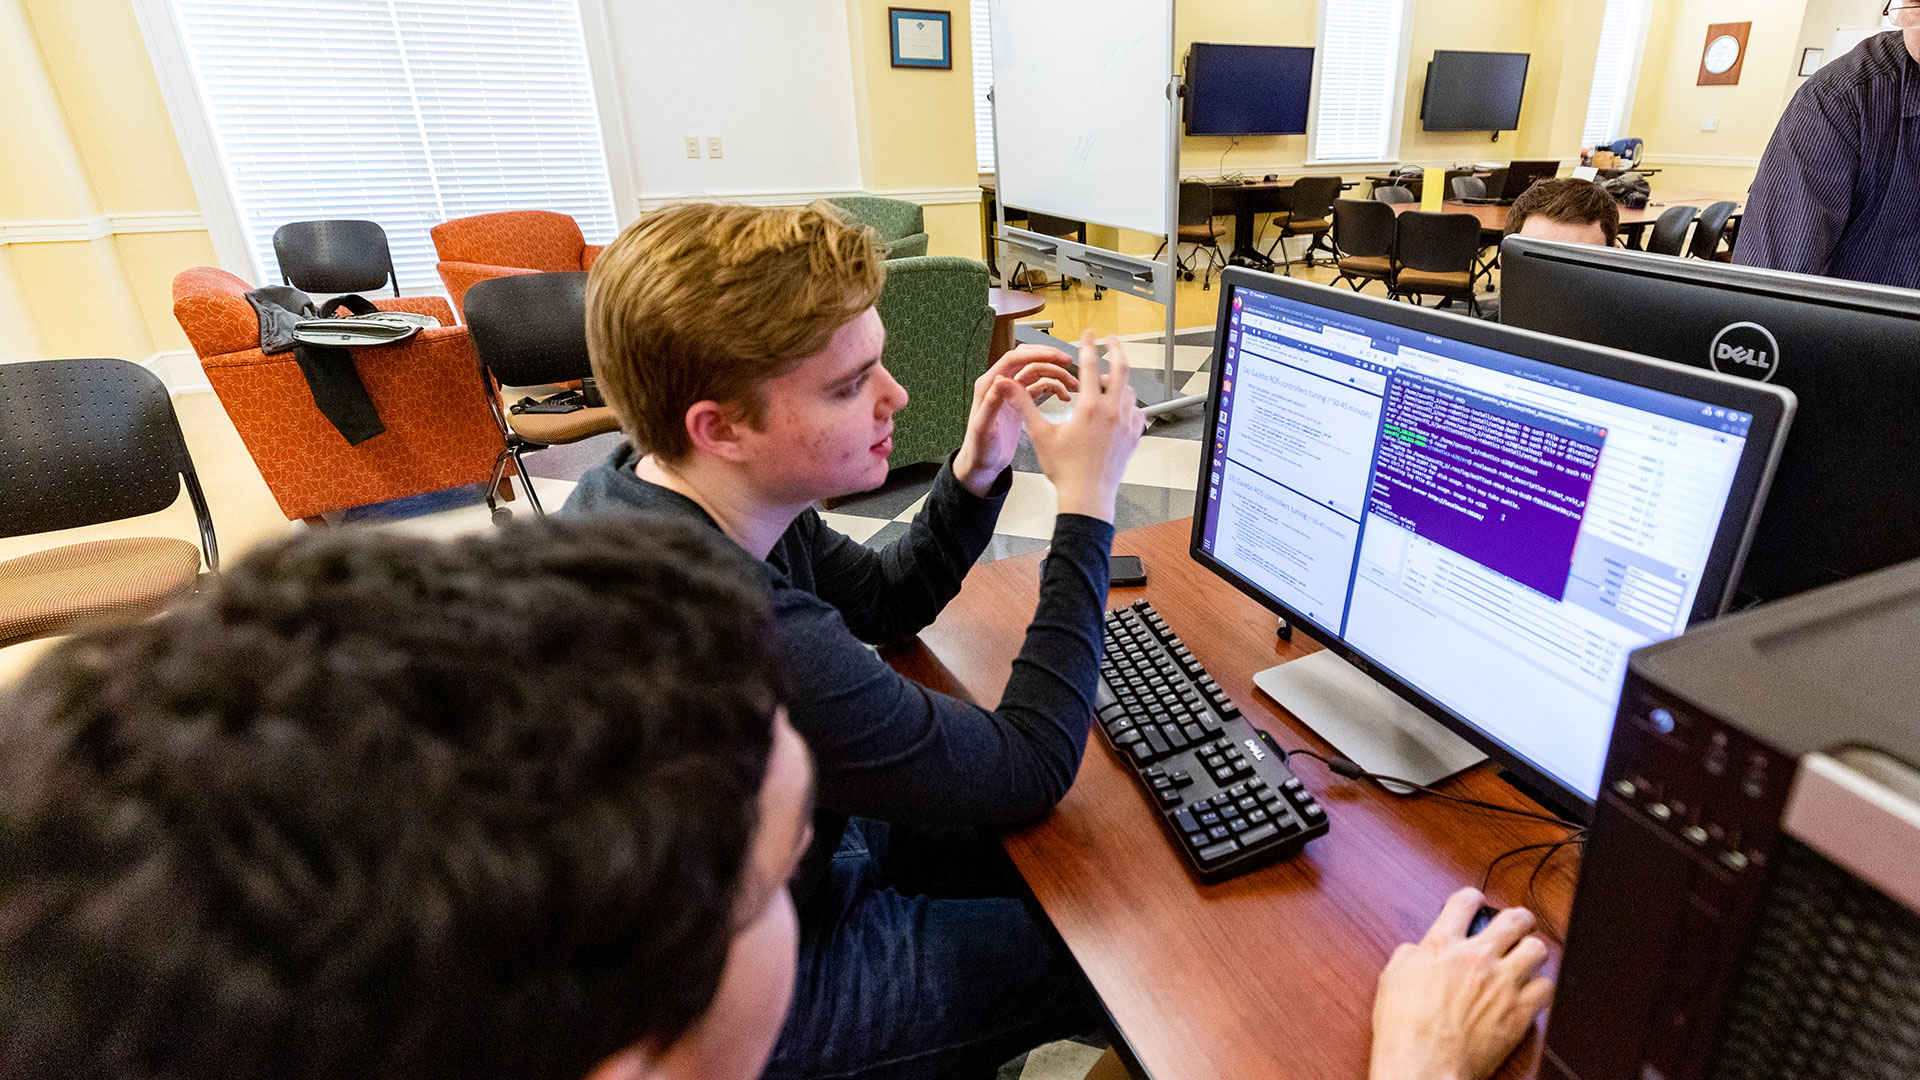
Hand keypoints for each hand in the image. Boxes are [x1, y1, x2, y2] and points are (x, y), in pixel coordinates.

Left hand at [953, 345, 1079, 495]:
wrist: (982, 464)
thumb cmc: (979, 449)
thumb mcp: (983, 428)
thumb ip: (991, 403)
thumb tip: (1000, 380)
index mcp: (988, 386)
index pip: (1013, 359)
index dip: (1036, 354)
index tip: (1056, 357)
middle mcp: (1000, 384)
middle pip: (1027, 360)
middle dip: (1049, 359)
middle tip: (1068, 362)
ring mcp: (1011, 392)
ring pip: (1036, 373)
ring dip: (1055, 375)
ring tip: (1072, 384)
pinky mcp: (1020, 402)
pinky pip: (1039, 387)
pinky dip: (1053, 388)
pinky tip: (1063, 395)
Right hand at [1009, 332, 1144, 521]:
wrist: (1087, 498)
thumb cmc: (1065, 471)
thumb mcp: (1040, 435)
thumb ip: (1024, 405)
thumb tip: (1006, 387)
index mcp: (1089, 408)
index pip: (1089, 365)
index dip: (1087, 345)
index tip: (1088, 334)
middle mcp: (1112, 412)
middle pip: (1121, 369)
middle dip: (1117, 349)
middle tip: (1112, 340)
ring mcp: (1126, 424)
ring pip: (1130, 390)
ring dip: (1121, 380)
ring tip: (1110, 378)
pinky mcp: (1133, 436)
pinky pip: (1136, 411)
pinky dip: (1129, 403)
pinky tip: (1120, 406)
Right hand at [1369, 888, 1553, 1079]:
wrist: (1424, 1064)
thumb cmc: (1404, 1029)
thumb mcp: (1391, 979)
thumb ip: (1409, 956)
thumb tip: (1417, 951)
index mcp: (1442, 945)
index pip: (1464, 902)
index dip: (1472, 898)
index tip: (1475, 902)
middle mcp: (1476, 958)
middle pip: (1513, 919)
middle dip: (1518, 919)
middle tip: (1516, 924)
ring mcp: (1502, 983)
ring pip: (1537, 949)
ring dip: (1532, 951)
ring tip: (1526, 958)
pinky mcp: (1520, 1011)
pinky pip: (1547, 988)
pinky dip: (1540, 987)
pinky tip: (1531, 991)